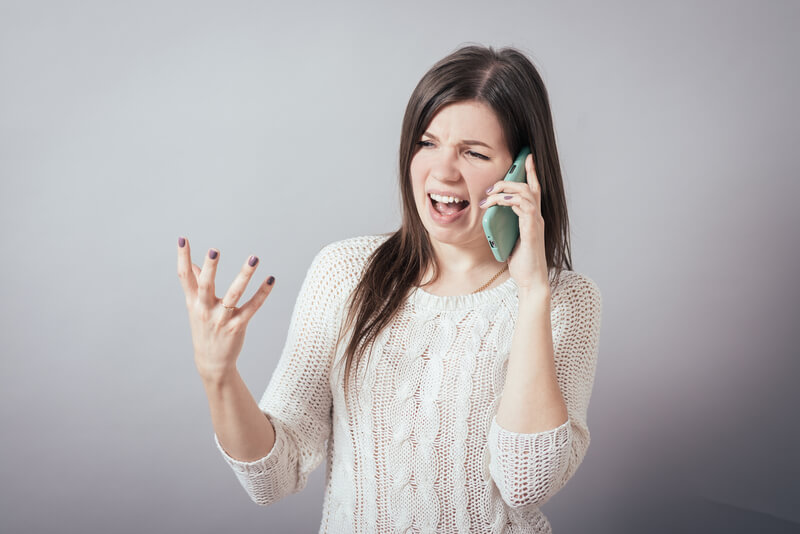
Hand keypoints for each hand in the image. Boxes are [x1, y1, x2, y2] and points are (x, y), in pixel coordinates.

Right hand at [176, 236, 274, 381]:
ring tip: (254, 258)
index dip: (182, 257)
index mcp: (193, 302)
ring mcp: (221, 319)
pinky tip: (271, 279)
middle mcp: (205, 309)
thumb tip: (194, 264)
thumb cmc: (204, 329)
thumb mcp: (195, 308)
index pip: (184, 277)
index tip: (182, 238)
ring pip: (234, 294)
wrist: (211, 362)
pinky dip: (262, 293)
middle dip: (210, 268)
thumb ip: (195, 285)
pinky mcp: (238, 326)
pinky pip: (252, 307)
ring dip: (244, 275)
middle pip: (206, 286)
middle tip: (214, 250)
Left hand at [479, 154, 549, 293]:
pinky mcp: (532, 231)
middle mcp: (536, 218)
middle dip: (510, 180)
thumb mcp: (508, 239)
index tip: (527, 157)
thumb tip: (489, 215)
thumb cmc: (521, 262)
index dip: (531, 172)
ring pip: (526, 194)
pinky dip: (511, 201)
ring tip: (490, 195)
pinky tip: (499, 202)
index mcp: (531, 218)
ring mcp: (536, 223)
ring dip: (506, 190)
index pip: (534, 190)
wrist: (531, 280)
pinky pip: (525, 208)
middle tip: (491, 187)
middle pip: (530, 187)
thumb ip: (503, 226)